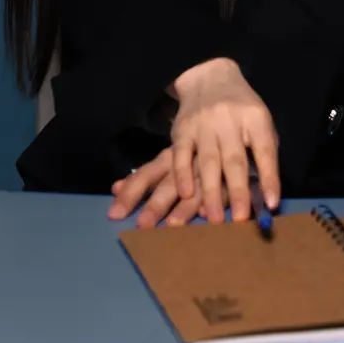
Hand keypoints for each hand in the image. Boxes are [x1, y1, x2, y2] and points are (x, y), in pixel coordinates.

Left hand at [107, 147, 228, 227]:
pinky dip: (217, 199)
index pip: (145, 175)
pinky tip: (209, 214)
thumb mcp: (169, 161)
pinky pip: (223, 186)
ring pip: (195, 188)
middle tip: (142, 225)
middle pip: (167, 185)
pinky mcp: (228, 172)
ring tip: (173, 225)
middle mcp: (185, 164)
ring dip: (185, 208)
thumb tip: (115, 187)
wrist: (222, 117)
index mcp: (168, 159)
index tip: (114, 214)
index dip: (130, 193)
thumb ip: (144, 176)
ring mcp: (208, 167)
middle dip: (155, 205)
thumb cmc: (191, 149)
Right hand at [170, 57, 279, 224]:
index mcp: (255, 118)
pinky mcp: (182, 128)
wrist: (210, 77)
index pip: (265, 150)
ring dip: (211, 192)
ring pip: (208, 161)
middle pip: (234, 159)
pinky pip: (182, 154)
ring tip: (215, 218)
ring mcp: (204, 123)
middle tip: (241, 220)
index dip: (270, 177)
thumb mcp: (260, 123)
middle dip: (238, 191)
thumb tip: (268, 198)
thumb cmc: (241, 109)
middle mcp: (229, 120)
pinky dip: (183, 174)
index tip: (273, 204)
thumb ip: (264, 155)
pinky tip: (186, 194)